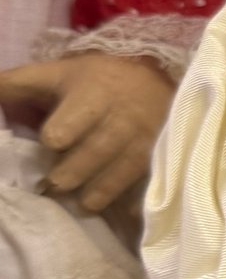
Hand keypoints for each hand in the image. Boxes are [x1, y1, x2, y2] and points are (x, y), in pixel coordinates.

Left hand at [0, 53, 173, 211]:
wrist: (156, 80)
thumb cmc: (97, 80)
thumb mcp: (57, 73)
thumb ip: (14, 85)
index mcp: (91, 98)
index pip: (61, 133)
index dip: (53, 139)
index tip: (53, 141)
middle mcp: (119, 124)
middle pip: (80, 167)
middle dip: (62, 177)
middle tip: (57, 180)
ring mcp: (142, 147)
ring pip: (107, 187)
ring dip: (89, 197)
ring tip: (81, 197)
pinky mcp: (158, 165)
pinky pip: (138, 196)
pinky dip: (125, 205)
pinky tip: (118, 205)